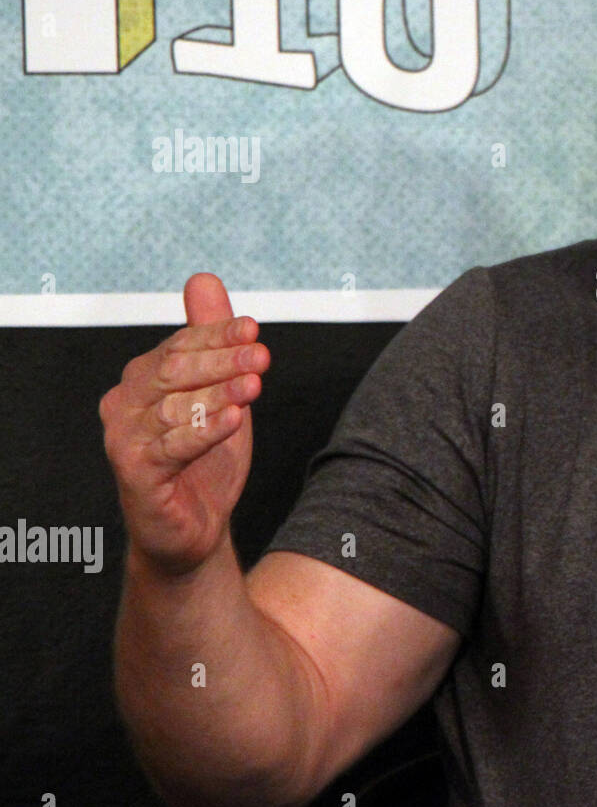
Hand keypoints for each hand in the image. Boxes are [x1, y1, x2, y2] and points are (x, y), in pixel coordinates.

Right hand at [100, 274, 269, 573]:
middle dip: (222, 360)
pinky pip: (172, 446)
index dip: (217, 334)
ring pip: (176, 407)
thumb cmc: (203, 456)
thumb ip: (209, 338)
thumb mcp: (217, 390)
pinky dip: (205, 430)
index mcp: (143, 378)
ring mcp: (125, 440)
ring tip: (254, 385)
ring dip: (219, 393)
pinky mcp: (135, 474)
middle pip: (176, 371)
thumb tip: (203, 279)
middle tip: (261, 354)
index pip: (181, 345)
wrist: (190, 527)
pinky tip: (234, 419)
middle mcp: (125, 404)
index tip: (253, 328)